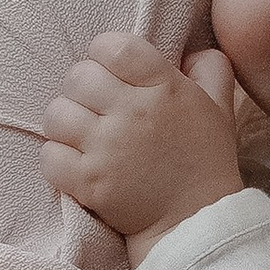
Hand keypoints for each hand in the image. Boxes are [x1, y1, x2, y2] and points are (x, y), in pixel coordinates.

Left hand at [41, 34, 241, 250]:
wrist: (194, 222)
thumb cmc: (205, 162)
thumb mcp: (220, 107)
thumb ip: (210, 69)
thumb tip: (191, 49)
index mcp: (164, 88)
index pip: (113, 47)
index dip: (102, 53)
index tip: (107, 70)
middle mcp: (133, 113)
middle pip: (77, 76)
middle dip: (80, 88)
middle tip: (92, 106)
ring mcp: (107, 148)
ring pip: (56, 114)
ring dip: (64, 123)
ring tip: (80, 133)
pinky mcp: (89, 182)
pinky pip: (49, 154)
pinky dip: (56, 157)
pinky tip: (75, 161)